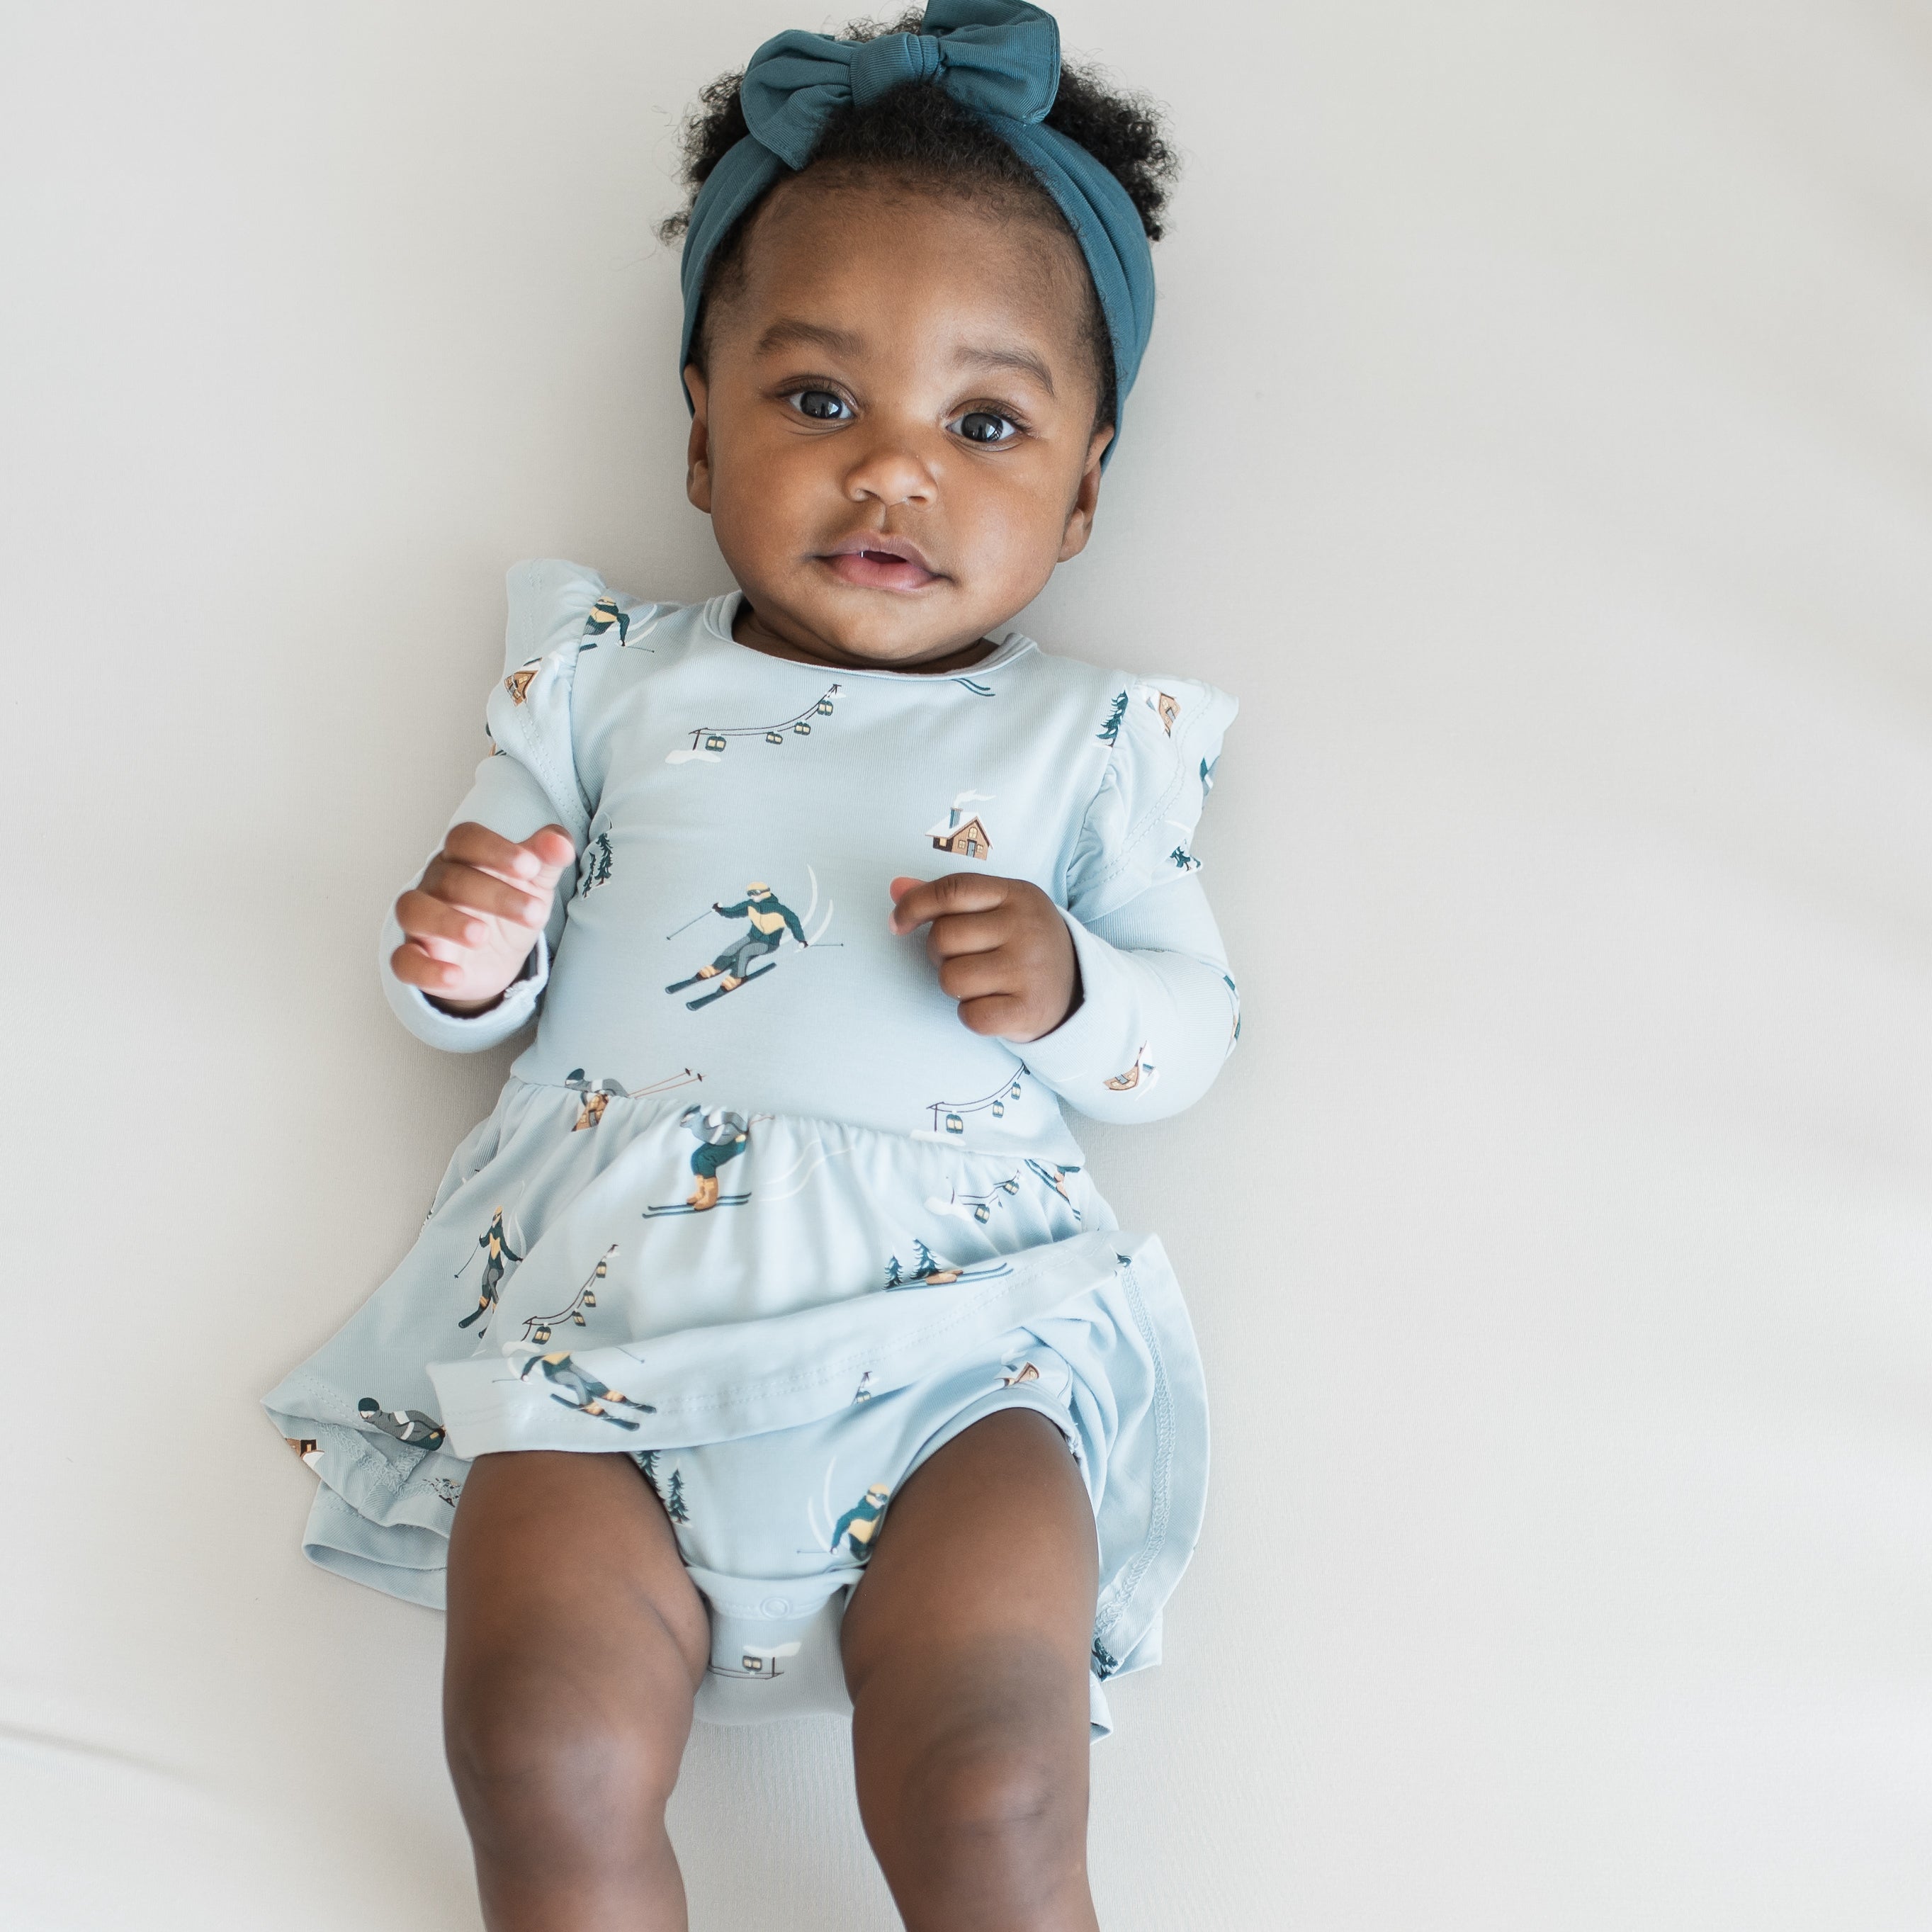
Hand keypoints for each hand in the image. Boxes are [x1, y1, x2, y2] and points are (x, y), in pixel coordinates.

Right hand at [391, 822, 574, 1013]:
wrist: (496, 958)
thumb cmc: (508, 906)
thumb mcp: (533, 882)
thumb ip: (545, 858)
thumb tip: (560, 843)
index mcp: (462, 858)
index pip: (465, 839)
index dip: (495, 849)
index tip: (530, 867)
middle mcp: (435, 884)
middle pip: (450, 878)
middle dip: (494, 894)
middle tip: (535, 913)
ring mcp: (421, 921)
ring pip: (415, 910)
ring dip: (446, 921)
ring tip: (482, 936)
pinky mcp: (416, 957)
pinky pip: (405, 961)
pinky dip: (427, 970)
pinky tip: (455, 976)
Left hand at [887, 872, 1080, 1042]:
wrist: (1079, 987)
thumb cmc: (1024, 944)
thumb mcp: (997, 909)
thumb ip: (947, 899)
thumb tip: (896, 888)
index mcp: (1016, 895)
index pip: (953, 890)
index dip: (915, 905)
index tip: (898, 923)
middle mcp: (1026, 928)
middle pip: (943, 937)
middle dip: (939, 953)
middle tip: (963, 959)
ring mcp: (1030, 969)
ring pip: (951, 979)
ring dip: (955, 986)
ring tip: (981, 982)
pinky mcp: (1029, 1009)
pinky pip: (970, 1015)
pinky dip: (972, 1015)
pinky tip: (992, 1005)